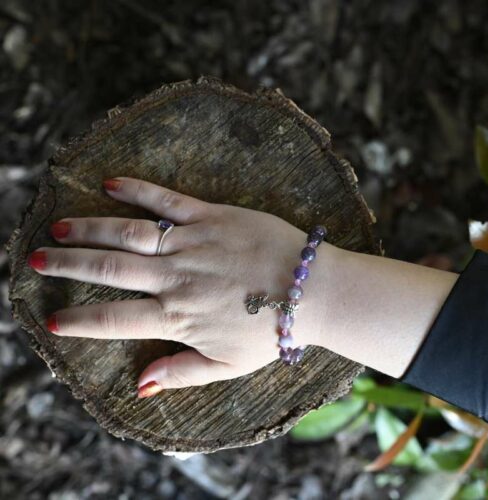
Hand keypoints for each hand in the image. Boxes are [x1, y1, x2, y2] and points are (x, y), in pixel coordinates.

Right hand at [27, 177, 335, 396]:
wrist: (312, 290)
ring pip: (129, 234)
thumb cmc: (272, 330)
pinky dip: (138, 190)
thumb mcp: (228, 365)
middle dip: (68, 265)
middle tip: (36, 259)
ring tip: (60, 227)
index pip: (114, 320)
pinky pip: (168, 200)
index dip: (80, 321)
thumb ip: (181, 372)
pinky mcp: (212, 216)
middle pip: (110, 270)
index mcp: (178, 317)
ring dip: (90, 229)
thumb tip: (139, 385)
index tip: (53, 319)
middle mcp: (177, 279)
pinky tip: (112, 184)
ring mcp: (193, 244)